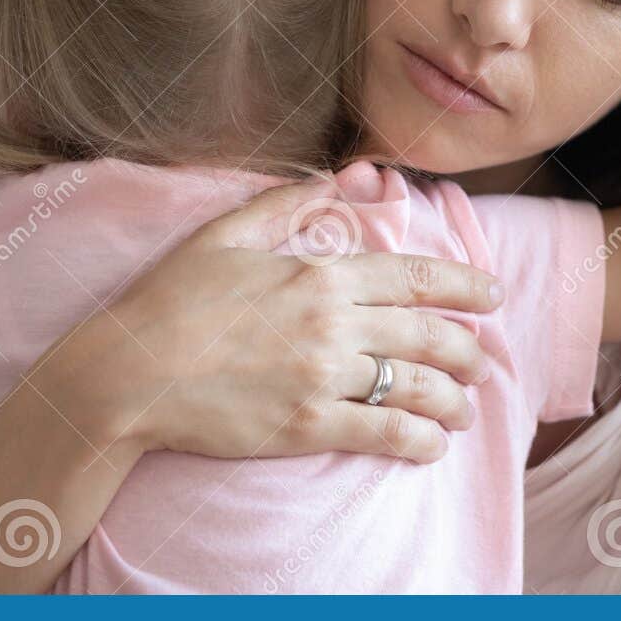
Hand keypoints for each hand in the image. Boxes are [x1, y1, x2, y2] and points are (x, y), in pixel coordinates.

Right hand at [85, 176, 503, 464]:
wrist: (127, 372)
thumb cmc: (172, 298)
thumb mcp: (228, 231)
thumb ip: (293, 201)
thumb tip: (347, 175)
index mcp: (320, 272)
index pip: (417, 277)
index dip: (466, 285)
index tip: (493, 294)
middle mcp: (332, 323)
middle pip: (429, 335)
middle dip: (469, 350)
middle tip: (483, 361)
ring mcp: (321, 377)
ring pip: (415, 387)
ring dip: (454, 401)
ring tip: (464, 411)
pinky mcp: (305, 426)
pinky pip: (382, 433)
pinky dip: (418, 440)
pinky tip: (431, 445)